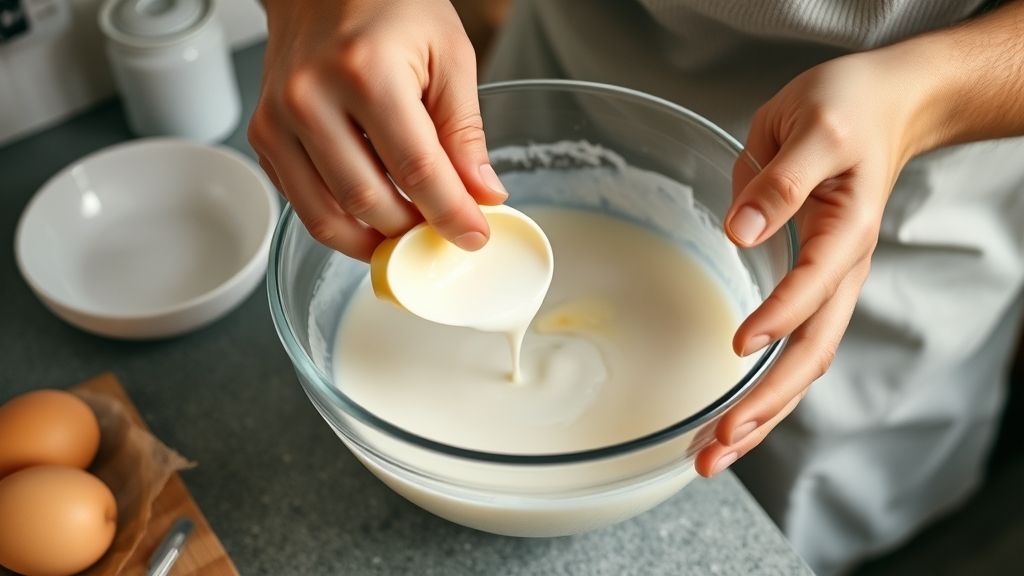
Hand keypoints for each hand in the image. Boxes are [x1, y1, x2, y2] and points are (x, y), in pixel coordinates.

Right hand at [249, 0, 507, 260]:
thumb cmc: (390, 6)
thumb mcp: (449, 56)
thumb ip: (464, 132)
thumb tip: (481, 195)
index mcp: (366, 73)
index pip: (416, 169)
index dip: (451, 214)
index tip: (473, 236)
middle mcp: (311, 98)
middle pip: (368, 200)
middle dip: (412, 231)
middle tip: (442, 235)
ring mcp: (278, 120)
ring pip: (326, 216)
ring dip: (373, 240)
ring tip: (408, 236)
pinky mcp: (264, 136)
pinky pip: (301, 203)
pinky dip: (339, 221)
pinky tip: (371, 216)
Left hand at [694, 51, 926, 476]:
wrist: (883, 108)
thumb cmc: (848, 110)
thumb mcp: (814, 128)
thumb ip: (782, 180)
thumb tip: (740, 229)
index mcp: (845, 230)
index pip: (814, 284)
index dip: (780, 315)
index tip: (740, 344)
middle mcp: (841, 270)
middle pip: (811, 353)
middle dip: (766, 404)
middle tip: (718, 442)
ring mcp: (828, 286)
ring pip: (801, 367)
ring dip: (761, 415)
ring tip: (714, 454)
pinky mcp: (810, 289)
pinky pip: (790, 352)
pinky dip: (763, 392)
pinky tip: (734, 420)